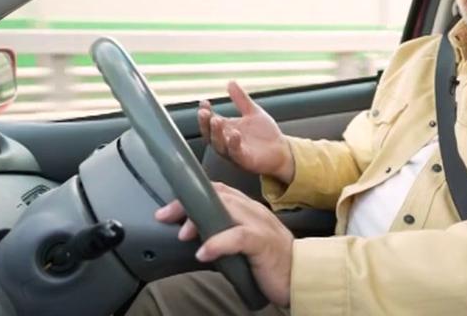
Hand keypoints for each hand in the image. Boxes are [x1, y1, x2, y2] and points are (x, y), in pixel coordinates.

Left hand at [156, 188, 292, 307]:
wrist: (301, 275)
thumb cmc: (271, 262)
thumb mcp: (243, 244)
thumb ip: (224, 235)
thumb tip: (197, 238)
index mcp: (248, 209)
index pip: (217, 192)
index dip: (190, 196)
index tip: (168, 210)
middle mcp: (253, 210)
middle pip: (217, 196)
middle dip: (187, 204)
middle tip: (164, 217)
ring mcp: (259, 224)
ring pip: (226, 208)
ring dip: (199, 220)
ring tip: (182, 234)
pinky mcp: (263, 242)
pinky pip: (238, 237)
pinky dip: (218, 243)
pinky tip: (203, 253)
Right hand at [199, 81, 294, 183]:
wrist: (281, 150)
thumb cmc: (265, 134)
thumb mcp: (253, 112)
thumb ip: (241, 99)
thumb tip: (230, 82)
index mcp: (227, 130)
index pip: (210, 121)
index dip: (205, 113)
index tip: (204, 102)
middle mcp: (227, 142)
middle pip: (210, 135)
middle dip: (205, 124)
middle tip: (204, 113)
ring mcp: (234, 153)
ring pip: (220, 145)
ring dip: (216, 133)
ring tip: (216, 120)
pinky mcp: (245, 161)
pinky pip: (236, 154)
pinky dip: (234, 144)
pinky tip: (235, 134)